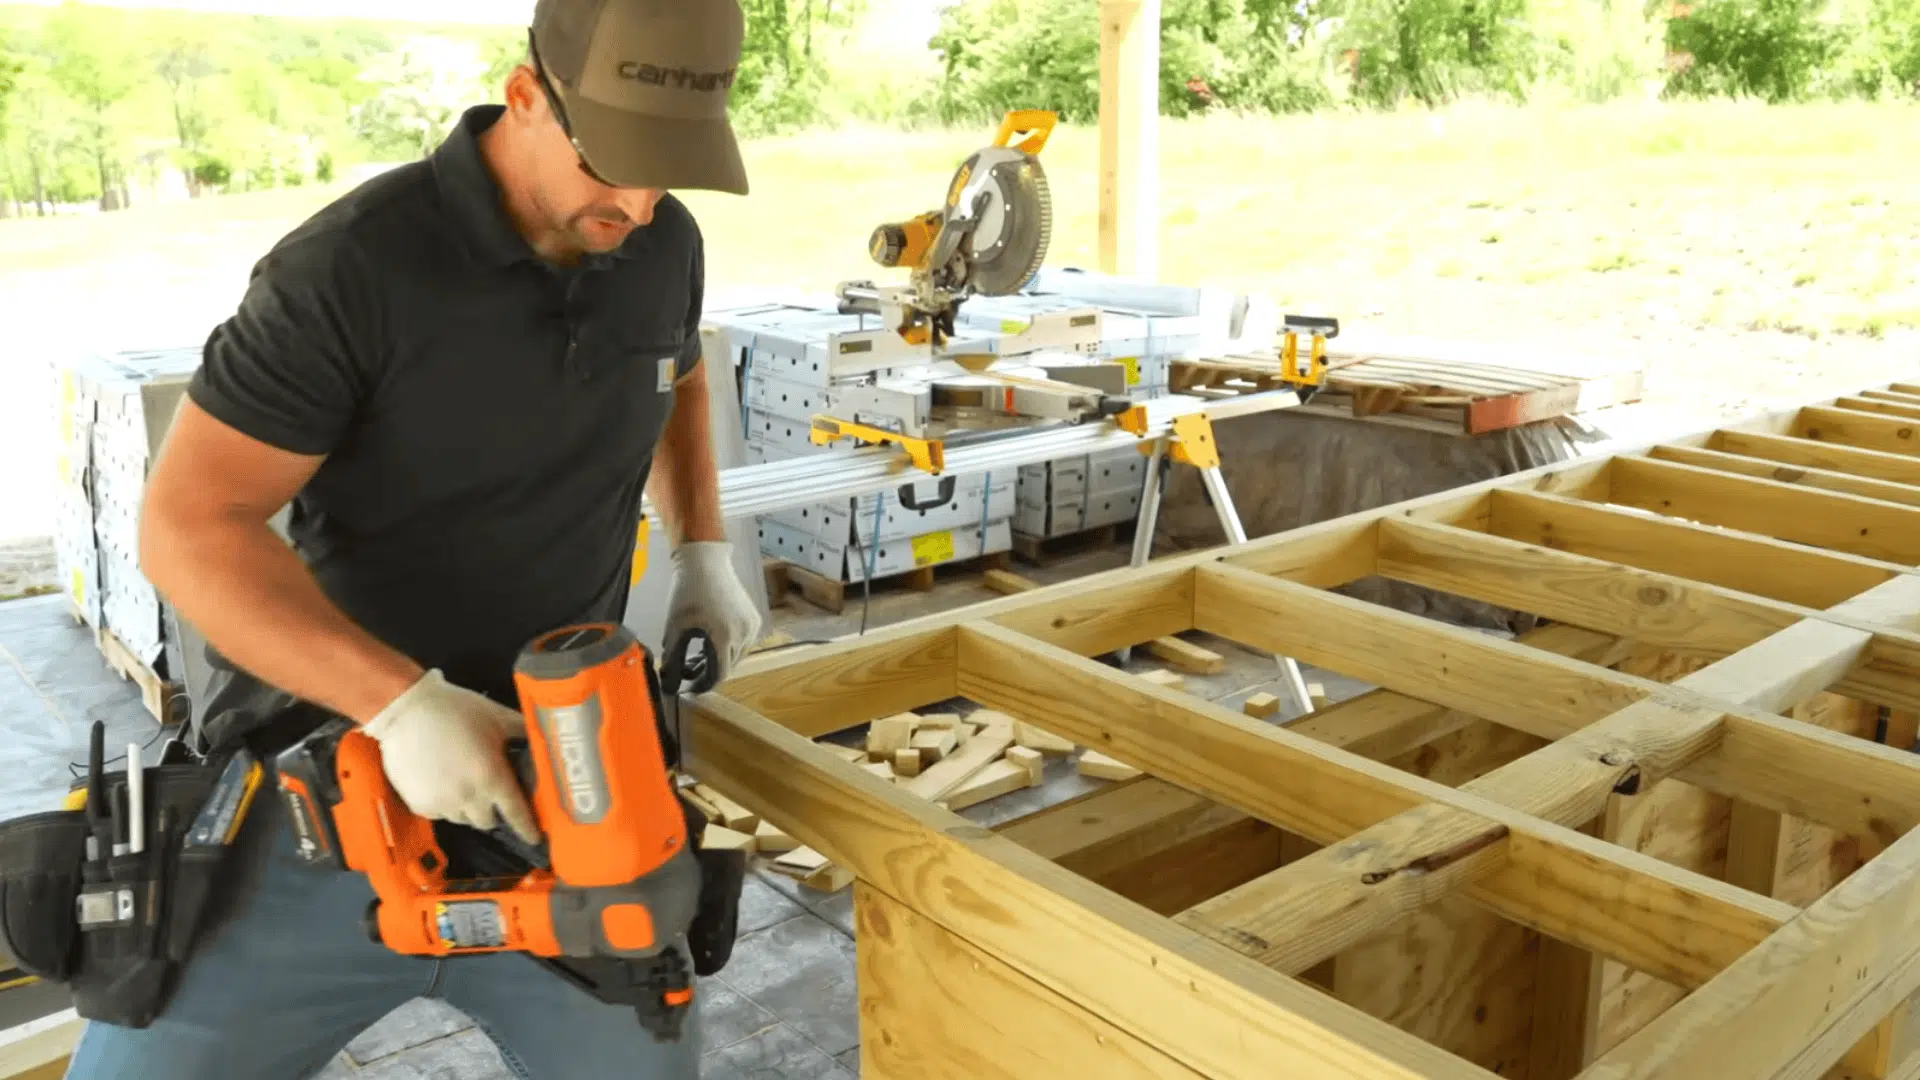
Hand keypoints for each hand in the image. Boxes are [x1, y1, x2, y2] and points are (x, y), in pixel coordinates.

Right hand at [361, 669, 541, 843]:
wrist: (406, 710)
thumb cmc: (455, 709)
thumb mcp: (498, 716)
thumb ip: (523, 731)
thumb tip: (541, 740)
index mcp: (492, 777)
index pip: (516, 813)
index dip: (527, 827)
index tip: (534, 837)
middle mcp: (469, 797)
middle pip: (488, 821)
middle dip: (493, 810)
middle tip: (490, 791)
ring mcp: (442, 804)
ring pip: (463, 819)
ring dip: (468, 808)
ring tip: (463, 782)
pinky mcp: (419, 805)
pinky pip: (440, 814)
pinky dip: (445, 804)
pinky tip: (442, 782)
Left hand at [662, 541, 761, 684]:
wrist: (706, 563)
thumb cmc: (688, 592)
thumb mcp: (675, 627)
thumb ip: (673, 658)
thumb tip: (669, 683)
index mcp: (725, 637)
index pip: (718, 675)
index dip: (703, 685)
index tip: (690, 688)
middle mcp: (744, 634)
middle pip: (728, 667)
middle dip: (708, 672)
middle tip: (688, 671)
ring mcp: (752, 626)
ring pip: (737, 656)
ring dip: (719, 660)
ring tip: (698, 656)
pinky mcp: (754, 619)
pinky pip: (743, 643)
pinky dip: (729, 647)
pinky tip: (711, 642)